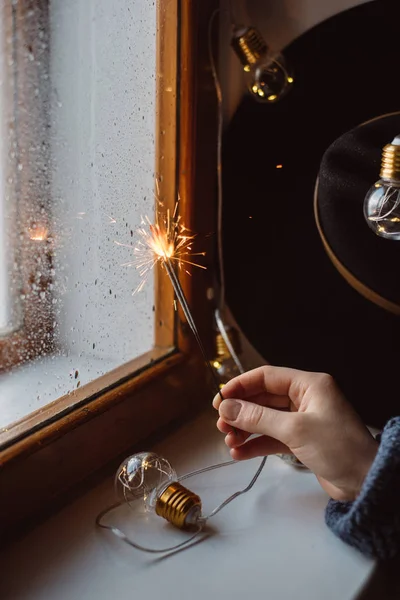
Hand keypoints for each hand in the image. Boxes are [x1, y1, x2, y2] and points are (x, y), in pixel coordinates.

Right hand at [213, 366, 377, 500]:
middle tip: (221, 425)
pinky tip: (239, 453)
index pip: (266, 377)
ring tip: (229, 441)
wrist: (366, 482)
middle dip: (241, 411)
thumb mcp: (295, 429)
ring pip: (265, 419)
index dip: (240, 385)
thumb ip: (257, 417)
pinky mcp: (302, 440)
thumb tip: (226, 408)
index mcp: (309, 385)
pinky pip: (272, 437)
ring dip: (245, 429)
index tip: (219, 399)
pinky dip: (256, 443)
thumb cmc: (338, 447)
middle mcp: (305, 398)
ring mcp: (303, 419)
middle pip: (263, 398)